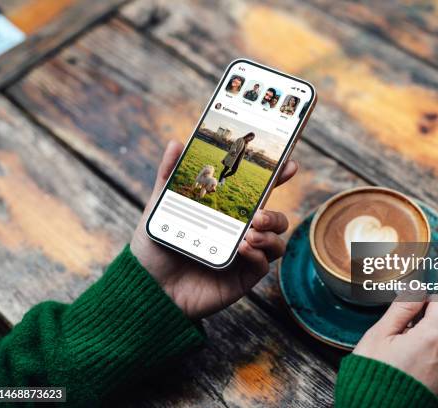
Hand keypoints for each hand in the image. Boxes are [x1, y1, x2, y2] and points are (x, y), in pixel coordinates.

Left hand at [130, 140, 297, 319]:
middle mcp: (240, 233)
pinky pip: (264, 264)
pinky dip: (259, 254)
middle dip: (275, 214)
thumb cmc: (156, 247)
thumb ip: (169, 175)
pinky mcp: (243, 277)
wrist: (148, 286)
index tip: (289, 164)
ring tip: (250, 232)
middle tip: (259, 214)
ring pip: (277, 241)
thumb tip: (176, 143)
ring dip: (270, 233)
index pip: (258, 193)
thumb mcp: (160, 207)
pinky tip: (243, 248)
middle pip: (274, 219)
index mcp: (227, 214)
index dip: (277, 178)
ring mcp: (244, 256)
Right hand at [353, 295, 437, 406]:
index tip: (413, 309)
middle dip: (427, 329)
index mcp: (432, 337)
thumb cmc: (371, 376)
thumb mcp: (379, 336)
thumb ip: (401, 309)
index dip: (426, 302)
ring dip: (433, 350)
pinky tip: (413, 377)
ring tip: (406, 362)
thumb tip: (415, 290)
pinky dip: (434, 371)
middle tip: (402, 340)